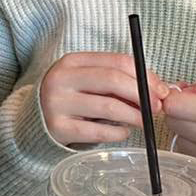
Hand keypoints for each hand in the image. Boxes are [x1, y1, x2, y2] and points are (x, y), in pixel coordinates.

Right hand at [39, 52, 166, 146]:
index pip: (117, 61)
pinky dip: (118, 133)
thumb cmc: (73, 99)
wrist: (34, 121)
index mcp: (72, 61)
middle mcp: (61, 79)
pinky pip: (98, 132)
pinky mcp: (58, 128)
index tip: (161, 90)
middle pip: (113, 80)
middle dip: (142, 94)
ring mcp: (57, 103)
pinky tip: (123, 132)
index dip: (145, 75)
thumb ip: (118, 81)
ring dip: (134, 116)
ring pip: (109, 107)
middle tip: (157, 108)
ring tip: (144, 122)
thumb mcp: (89, 82)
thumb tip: (159, 91)